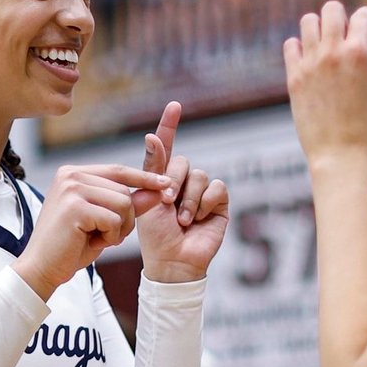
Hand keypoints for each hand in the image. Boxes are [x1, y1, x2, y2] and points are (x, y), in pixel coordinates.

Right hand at [14, 163, 172, 299]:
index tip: (166, 183)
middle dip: (126, 218)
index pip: (118, 171)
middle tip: (107, 236)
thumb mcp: (104, 222)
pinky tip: (92, 243)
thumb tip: (159, 190)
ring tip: (98, 238)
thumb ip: (129, 204)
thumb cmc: (71, 246)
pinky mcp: (75, 207)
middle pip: (124, 190)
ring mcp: (71, 189)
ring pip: (123, 203)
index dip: (143, 178)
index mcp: (73, 173)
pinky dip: (110, 237)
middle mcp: (70, 175)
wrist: (42, 268)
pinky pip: (114, 219)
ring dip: (119, 228)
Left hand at [136, 102, 228, 283]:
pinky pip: (217, 188)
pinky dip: (205, 202)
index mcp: (161, 178)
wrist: (173, 261)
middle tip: (166, 203)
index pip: (167, 146)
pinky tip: (198, 219)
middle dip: (173, 181)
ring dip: (188, 198)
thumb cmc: (155, 235)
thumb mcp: (147, 198)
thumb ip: (152, 167)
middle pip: (183, 161)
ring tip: (182, 220)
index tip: (174, 106)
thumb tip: (152, 135)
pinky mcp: (218, 203)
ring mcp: (201, 192)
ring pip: (200, 175)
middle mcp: (183, 181)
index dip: (169, 126)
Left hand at [282, 1, 366, 164]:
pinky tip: (308, 58)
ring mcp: (310, 64)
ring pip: (308, 22)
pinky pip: (290, 45)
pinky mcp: (294, 77)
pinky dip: (299, 46)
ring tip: (324, 42)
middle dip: (340, 14)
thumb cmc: (364, 125)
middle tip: (342, 29)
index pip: (362, 16)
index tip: (366, 20)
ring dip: (318, 26)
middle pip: (331, 10)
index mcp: (359, 53)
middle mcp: (333, 53)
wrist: (339, 154)